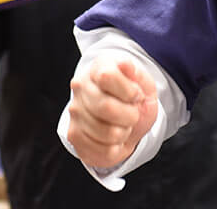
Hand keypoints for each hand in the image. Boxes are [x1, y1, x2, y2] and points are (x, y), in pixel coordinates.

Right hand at [65, 54, 157, 170]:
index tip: (135, 94)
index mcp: (98, 68)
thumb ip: (136, 75)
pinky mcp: (74, 135)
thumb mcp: (143, 84)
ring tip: (121, 125)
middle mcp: (80, 87)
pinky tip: (113, 138)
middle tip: (132, 114)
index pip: (107, 76)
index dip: (128, 90)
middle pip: (106, 107)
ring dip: (123, 133)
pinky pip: (103, 151)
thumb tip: (125, 65)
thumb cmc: (132, 99)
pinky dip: (116, 148)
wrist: (123, 118)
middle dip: (129, 116)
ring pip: (108, 132)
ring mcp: (75, 111)